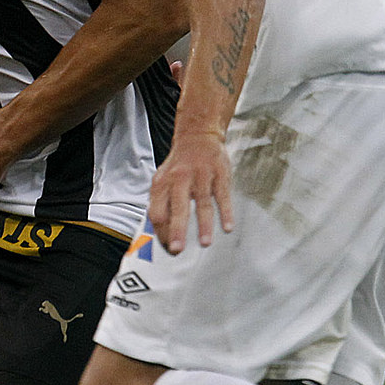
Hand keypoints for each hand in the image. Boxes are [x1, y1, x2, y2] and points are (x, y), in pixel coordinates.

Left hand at [149, 129, 232, 253]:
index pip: (157, 211)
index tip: (167, 247)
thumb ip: (161, 203)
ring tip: (205, 243)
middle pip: (177, 208)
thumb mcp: (163, 179)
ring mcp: (200, 176)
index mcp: (162, 183)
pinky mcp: (219, 174)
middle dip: (177, 230)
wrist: (198, 135)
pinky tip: (227, 227)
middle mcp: (179, 179)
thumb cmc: (179, 165)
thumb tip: (159, 233)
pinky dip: (226, 212)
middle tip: (177, 249)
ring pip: (202, 204)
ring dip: (204, 225)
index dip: (161, 231)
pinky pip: (222, 196)